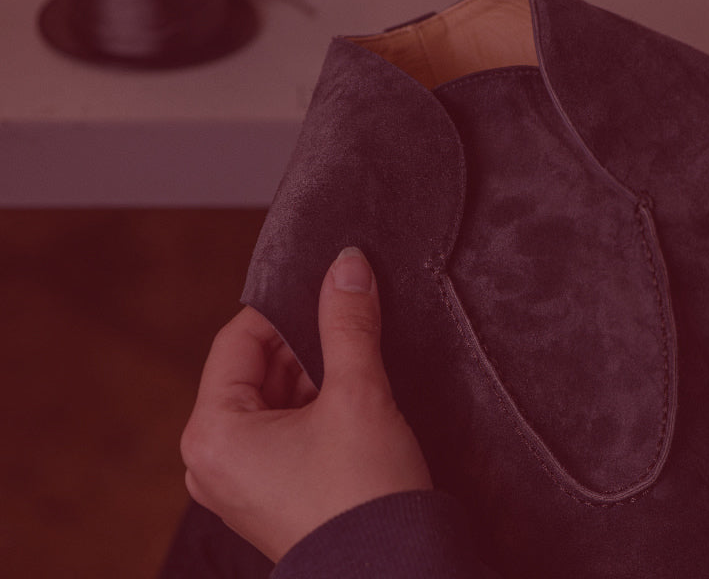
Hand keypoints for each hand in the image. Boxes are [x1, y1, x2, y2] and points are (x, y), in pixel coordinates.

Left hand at [181, 247, 431, 561]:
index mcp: (212, 434)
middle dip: (304, 348)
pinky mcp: (266, 500)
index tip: (327, 291)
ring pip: (270, 405)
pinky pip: (280, 437)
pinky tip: (351, 409)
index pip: (238, 341)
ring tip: (357, 375)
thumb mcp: (358, 395)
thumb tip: (347, 265)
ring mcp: (236, 486)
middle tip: (350, 331)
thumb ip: (348, 323)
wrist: (393, 571)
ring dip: (312, 381)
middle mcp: (211, 462)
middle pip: (253, 373)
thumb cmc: (364, 495)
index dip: (284, 309)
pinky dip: (311, 414)